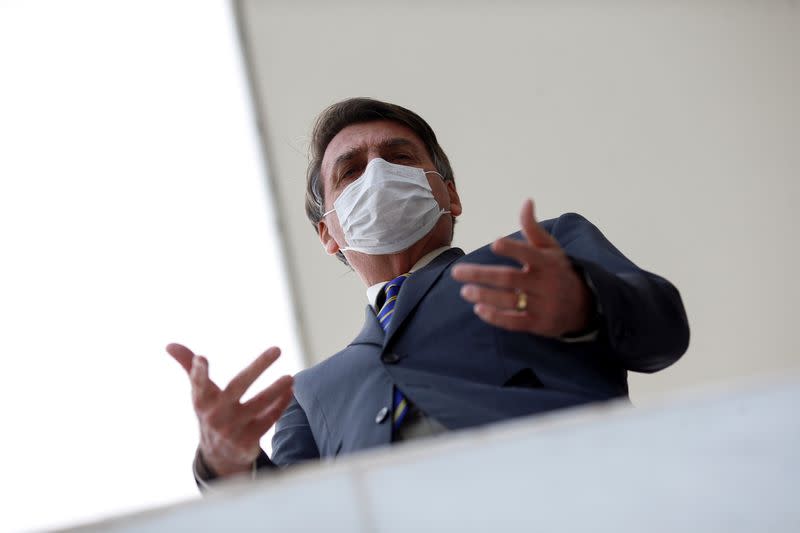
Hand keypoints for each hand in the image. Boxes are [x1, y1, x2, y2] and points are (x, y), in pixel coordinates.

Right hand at [166, 343, 293, 476]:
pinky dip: (280, 404)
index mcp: (202, 401)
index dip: (198, 373)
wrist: (219, 455)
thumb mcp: (199, 392)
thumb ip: (189, 366)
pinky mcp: (248, 441)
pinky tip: (290, 390)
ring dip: (276, 389)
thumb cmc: (210, 412)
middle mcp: (216, 414)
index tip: (202, 359)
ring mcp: (232, 429)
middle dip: (258, 367)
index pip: (199, 384)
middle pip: (238, 386)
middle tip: (278, 349)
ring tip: (291, 377)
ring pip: (259, 404)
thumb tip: (169, 344)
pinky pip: (269, 419)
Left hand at [451, 199, 590, 336]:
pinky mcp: (539, 324)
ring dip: (484, 296)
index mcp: (548, 262)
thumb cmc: (559, 271)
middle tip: (457, 272)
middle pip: (509, 279)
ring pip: (509, 301)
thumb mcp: (551, 249)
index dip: (512, 248)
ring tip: (465, 291)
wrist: (585, 306)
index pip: (529, 253)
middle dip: (481, 275)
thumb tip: (526, 201)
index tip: (494, 243)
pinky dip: (496, 317)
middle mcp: (545, 283)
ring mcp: (542, 305)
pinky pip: (514, 322)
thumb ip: (533, 228)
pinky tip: (479, 309)